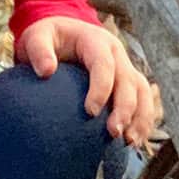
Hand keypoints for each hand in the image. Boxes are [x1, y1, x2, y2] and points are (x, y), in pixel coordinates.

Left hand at [15, 16, 159, 145]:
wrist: (61, 34)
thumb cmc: (46, 38)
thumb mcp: (36, 37)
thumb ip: (38, 50)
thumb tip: (46, 71)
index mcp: (96, 41)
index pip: (104, 65)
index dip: (101, 88)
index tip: (90, 112)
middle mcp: (116, 54)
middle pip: (129, 81)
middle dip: (124, 108)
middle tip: (113, 133)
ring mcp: (125, 68)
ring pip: (142, 92)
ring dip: (139, 118)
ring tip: (128, 142)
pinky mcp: (127, 83)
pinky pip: (142, 102)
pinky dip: (141, 122)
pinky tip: (131, 143)